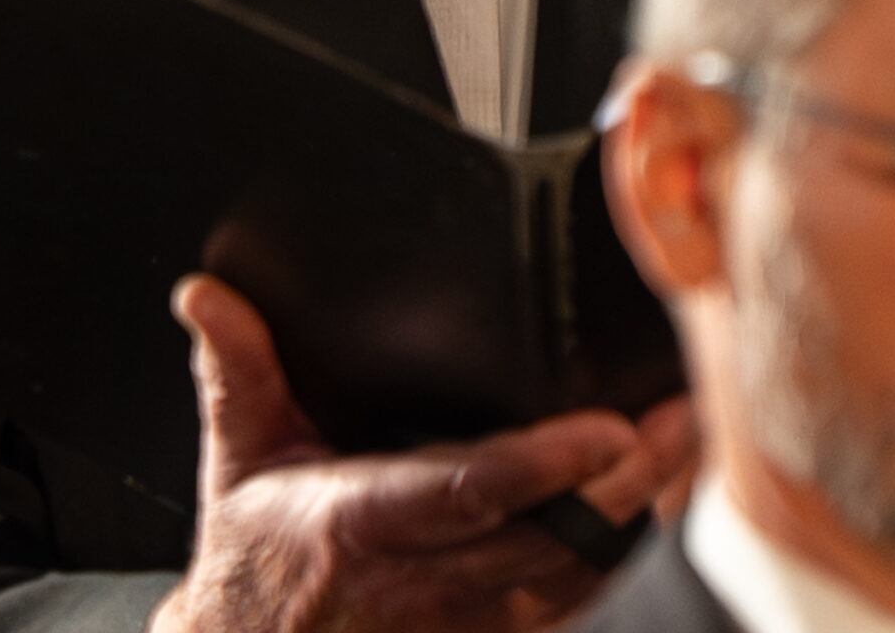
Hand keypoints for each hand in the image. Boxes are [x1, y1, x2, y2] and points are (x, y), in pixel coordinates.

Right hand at [148, 274, 697, 632]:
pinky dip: (619, 560)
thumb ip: (234, 366)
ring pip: (570, 580)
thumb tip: (203, 295)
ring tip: (690, 444)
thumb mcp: (235, 451)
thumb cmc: (252, 549)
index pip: (465, 492)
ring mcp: (459, 626)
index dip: (541, 468)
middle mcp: (420, 585)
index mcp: (360, 524)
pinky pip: (569, 608)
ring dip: (637, 518)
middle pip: (545, 538)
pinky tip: (660, 505)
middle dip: (624, 484)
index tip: (607, 432)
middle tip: (685, 418)